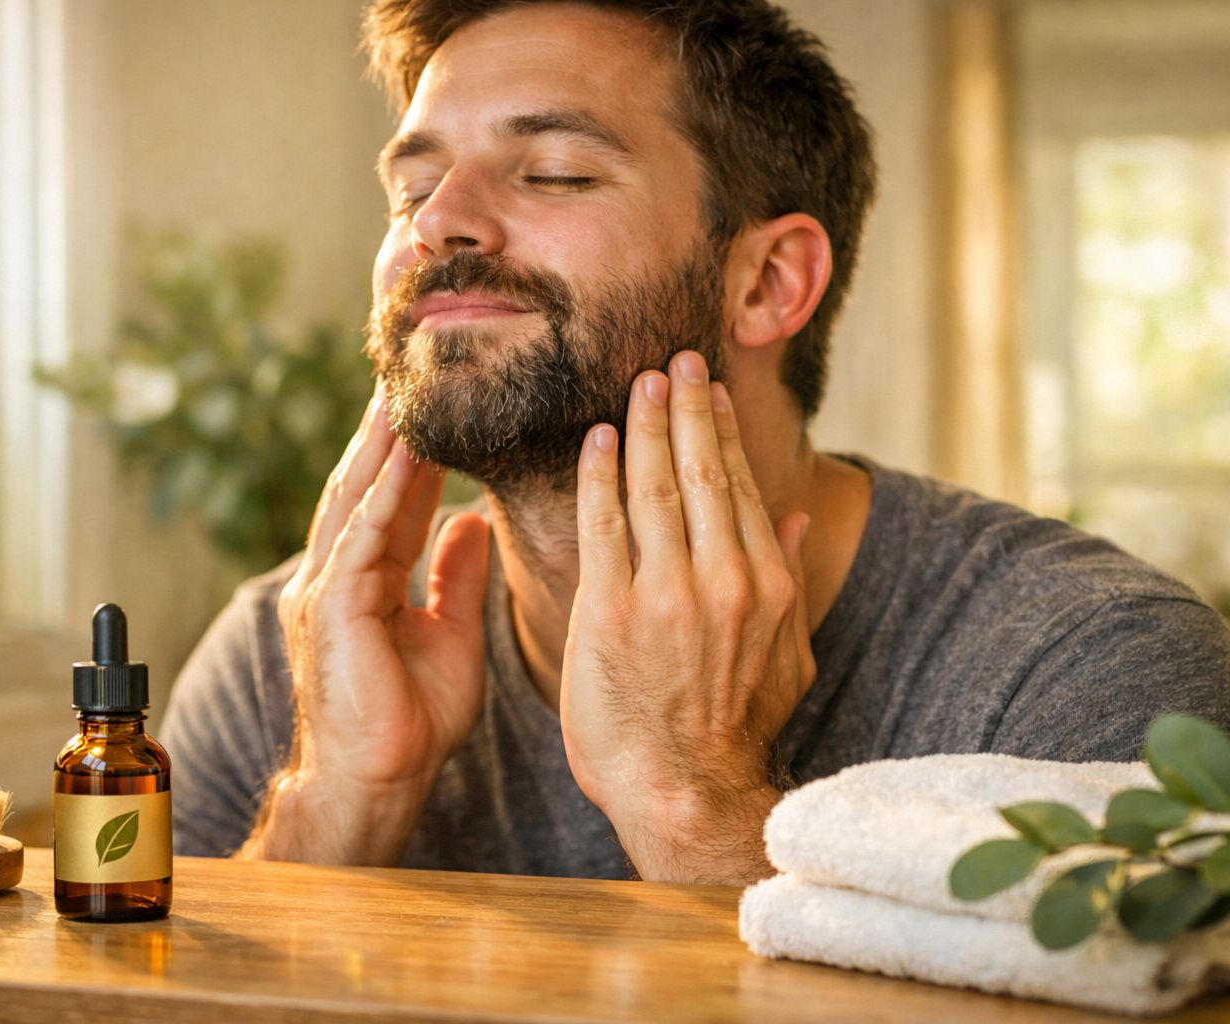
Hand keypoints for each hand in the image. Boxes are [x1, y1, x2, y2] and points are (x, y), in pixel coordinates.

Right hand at [242, 388, 491, 865]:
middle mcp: (339, 573)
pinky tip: (404, 455)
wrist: (377, 783)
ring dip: (381, 443)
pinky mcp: (333, 609)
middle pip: (365, 484)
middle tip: (410, 368)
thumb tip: (472, 521)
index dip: (413, 451)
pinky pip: (362, 537)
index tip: (439, 401)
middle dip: (387, 428)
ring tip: (404, 389)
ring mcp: (327, 589)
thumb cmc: (409, 721)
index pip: (393, 498)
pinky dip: (384, 492)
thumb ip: (455, 577)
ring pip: (357, 498)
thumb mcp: (451, 635)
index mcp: (367, 579)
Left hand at [560, 351, 814, 883]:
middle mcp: (721, 577)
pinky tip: (597, 438)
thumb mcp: (786, 657)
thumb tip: (803, 512)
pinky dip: (601, 474)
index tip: (709, 390)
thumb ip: (792, 578)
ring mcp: (665, 591)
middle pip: (700, 470)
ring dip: (645, 425)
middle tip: (675, 359)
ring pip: (654, 485)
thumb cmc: (733, 729)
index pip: (741, 486)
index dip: (721, 429)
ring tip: (641, 383)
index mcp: (765, 584)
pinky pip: (604, 522)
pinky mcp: (610, 610)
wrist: (684, 793)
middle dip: (686, 407)